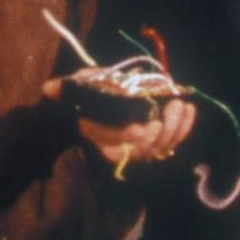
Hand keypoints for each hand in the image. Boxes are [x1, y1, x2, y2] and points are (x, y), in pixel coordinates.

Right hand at [42, 81, 196, 171]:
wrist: (93, 109)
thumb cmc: (84, 97)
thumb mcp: (73, 89)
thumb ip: (64, 89)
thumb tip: (51, 89)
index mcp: (98, 136)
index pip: (116, 143)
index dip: (130, 137)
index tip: (144, 124)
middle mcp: (119, 147)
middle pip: (143, 150)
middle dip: (160, 132)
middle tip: (170, 109)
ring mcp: (138, 147)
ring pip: (160, 148)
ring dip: (175, 129)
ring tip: (181, 106)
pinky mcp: (154, 142)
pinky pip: (171, 142)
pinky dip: (183, 128)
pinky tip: (189, 110)